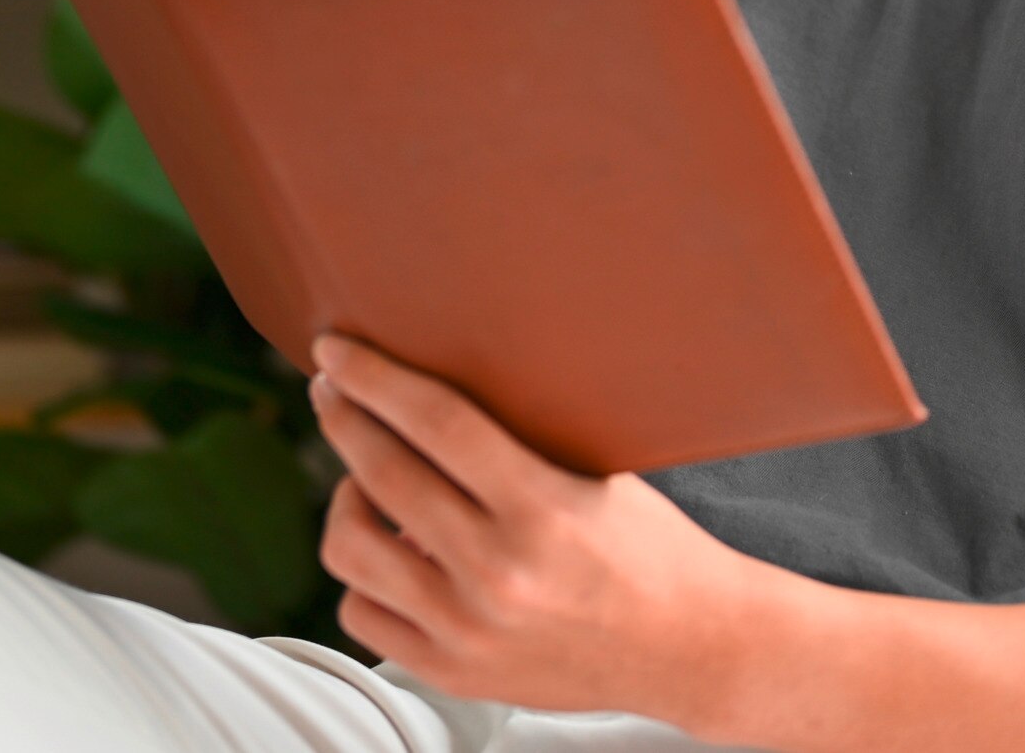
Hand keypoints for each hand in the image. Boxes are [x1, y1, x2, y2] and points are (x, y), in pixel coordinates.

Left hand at [309, 335, 773, 728]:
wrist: (691, 648)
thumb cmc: (651, 549)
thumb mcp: (598, 471)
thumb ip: (519, 435)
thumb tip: (434, 373)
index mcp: (542, 508)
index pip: (434, 422)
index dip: (374, 376)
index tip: (337, 351)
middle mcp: (498, 572)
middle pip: (381, 473)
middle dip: (343, 417)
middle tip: (333, 390)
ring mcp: (468, 630)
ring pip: (350, 548)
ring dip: (345, 499)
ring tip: (365, 481)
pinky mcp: (453, 673)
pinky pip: (361, 612)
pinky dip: (365, 573)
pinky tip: (390, 548)